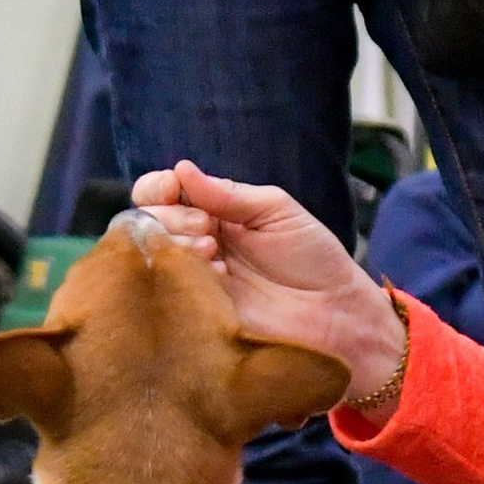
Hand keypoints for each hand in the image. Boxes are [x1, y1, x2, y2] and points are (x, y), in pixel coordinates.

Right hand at [131, 159, 406, 397]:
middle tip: (207, 230)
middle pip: (148, 221)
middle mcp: (195, 245)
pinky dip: (182, 278)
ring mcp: (192, 280)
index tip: (172, 187)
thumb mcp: (276, 211)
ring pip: (151, 255)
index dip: (158, 187)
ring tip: (212, 252)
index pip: (163, 193)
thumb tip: (181, 169)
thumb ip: (229, 194)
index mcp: (213, 214)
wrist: (336, 314)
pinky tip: (215, 278)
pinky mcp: (194, 314)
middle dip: (170, 217)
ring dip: (175, 245)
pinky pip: (166, 293)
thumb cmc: (313, 258)